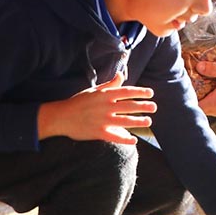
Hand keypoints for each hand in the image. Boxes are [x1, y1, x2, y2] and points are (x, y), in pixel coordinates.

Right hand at [37, 72, 155, 144]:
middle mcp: (105, 107)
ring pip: (125, 121)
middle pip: (128, 106)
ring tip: (148, 121)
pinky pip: (114, 137)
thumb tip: (121, 74)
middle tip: (154, 107)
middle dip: (143, 106)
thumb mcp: (94, 90)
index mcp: (104, 95)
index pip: (126, 92)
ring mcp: (102, 120)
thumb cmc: (78, 102)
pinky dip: (125, 139)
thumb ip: (110, 85)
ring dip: (138, 121)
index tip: (150, 93)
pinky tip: (134, 140)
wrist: (61, 117)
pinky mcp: (98, 133)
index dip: (140, 92)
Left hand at [195, 61, 215, 122]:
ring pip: (211, 111)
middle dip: (201, 98)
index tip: (192, 89)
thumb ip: (214, 69)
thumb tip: (199, 67)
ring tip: (213, 90)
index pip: (196, 105)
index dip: (192, 98)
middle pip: (202, 108)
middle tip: (201, 86)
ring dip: (210, 101)